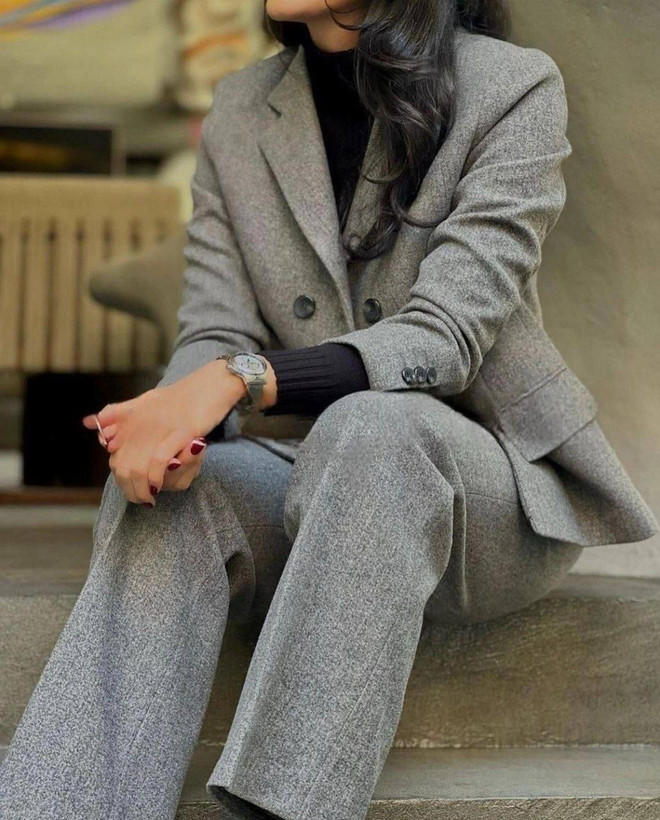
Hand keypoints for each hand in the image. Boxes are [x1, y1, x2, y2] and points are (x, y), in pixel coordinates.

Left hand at [82, 359, 248, 504]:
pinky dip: (156, 477)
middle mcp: (139, 425)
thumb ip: (117, 414)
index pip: (115, 459)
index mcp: (129, 420)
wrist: (208, 386)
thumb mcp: (143, 402)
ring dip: (142, 490)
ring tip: (150, 498)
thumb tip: (87, 422)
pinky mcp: (181, 432)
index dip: (122, 480)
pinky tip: (159, 485)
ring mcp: (159, 429)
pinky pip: (159, 460)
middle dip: (131, 490)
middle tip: (142, 499)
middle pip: (123, 468)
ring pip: (138, 469)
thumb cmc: (177, 396)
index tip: (132, 490)